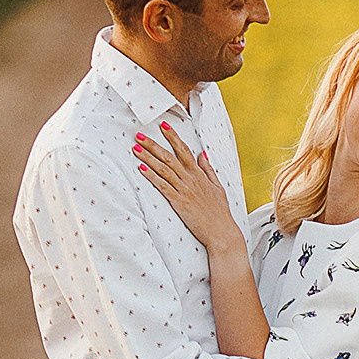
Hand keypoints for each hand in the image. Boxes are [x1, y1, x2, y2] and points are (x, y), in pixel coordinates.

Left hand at [135, 123, 246, 259]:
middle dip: (154, 144)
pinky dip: (152, 177)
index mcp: (199, 175)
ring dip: (148, 158)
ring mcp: (184, 190)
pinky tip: (142, 169)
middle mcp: (191, 179)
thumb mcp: (218, 187)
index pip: (184, 150)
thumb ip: (208, 170)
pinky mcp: (179, 202)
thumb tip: (202, 154)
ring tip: (136, 148)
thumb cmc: (220, 212)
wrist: (221, 232)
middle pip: (170, 157)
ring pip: (164, 169)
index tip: (164, 125)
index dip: (173, 137)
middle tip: (140, 134)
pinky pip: (163, 187)